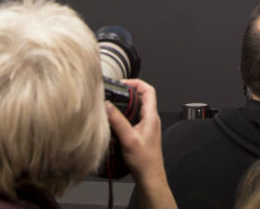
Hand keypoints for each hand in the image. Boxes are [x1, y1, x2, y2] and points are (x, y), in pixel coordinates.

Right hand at [105, 79, 173, 207]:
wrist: (149, 176)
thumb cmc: (144, 161)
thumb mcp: (128, 139)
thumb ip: (117, 120)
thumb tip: (107, 105)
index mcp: (151, 116)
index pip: (148, 90)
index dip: (136, 83)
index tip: (123, 83)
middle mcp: (151, 119)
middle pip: (142, 97)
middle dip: (128, 92)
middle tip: (116, 92)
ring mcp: (147, 126)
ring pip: (138, 108)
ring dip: (126, 104)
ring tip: (114, 104)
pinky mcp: (143, 133)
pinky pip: (135, 118)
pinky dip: (125, 115)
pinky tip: (116, 121)